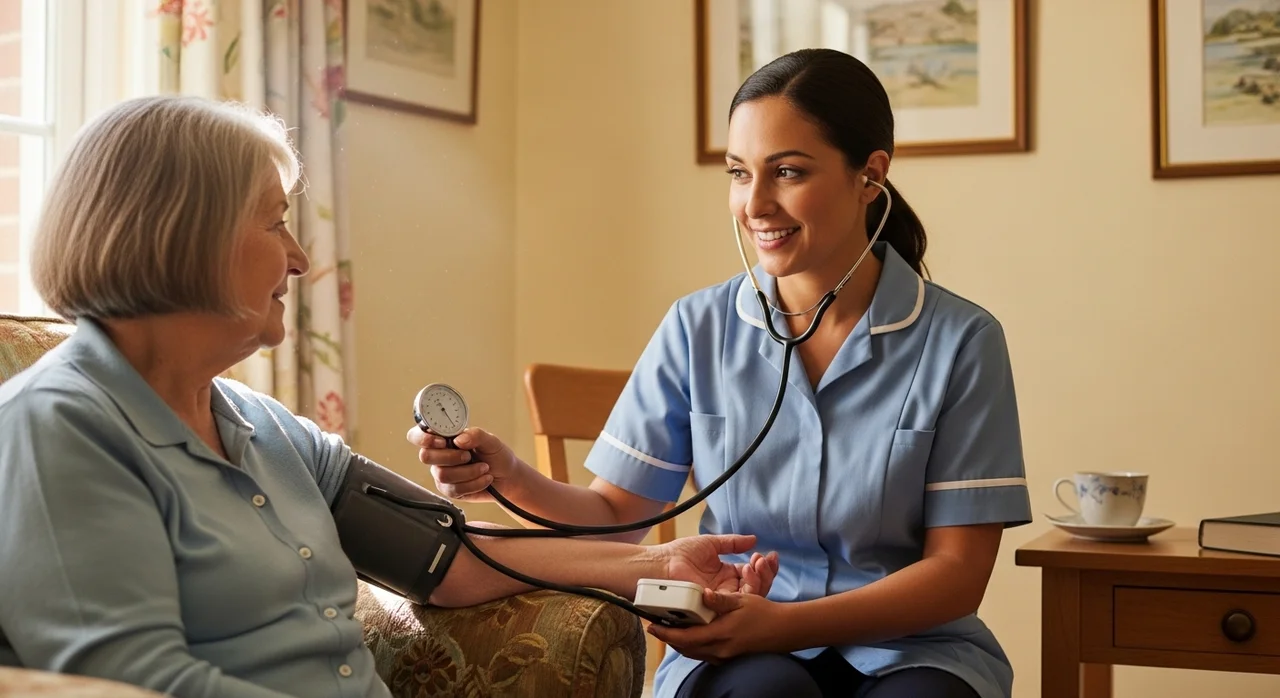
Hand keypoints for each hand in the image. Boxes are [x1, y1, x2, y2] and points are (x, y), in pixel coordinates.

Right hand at [405, 426, 519, 501]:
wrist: (508, 477)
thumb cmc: (497, 455)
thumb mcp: (491, 441)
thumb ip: (476, 435)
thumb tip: (459, 439)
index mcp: (444, 438)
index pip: (418, 435)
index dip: (424, 438)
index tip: (443, 441)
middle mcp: (439, 455)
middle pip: (425, 456)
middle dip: (450, 457)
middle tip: (468, 456)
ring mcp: (442, 473)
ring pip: (442, 475)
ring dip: (468, 472)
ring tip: (484, 468)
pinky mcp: (449, 490)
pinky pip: (453, 489)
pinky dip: (473, 484)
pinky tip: (484, 479)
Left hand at [647, 590, 785, 662]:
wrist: (784, 631)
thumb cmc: (764, 613)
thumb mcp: (743, 600)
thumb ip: (721, 600)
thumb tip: (704, 594)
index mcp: (721, 634)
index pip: (686, 637)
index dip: (666, 633)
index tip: (652, 626)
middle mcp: (720, 649)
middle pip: (685, 648)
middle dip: (669, 639)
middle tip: (656, 627)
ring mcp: (724, 656)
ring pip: (693, 653)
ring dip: (679, 643)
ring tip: (668, 630)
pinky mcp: (728, 657)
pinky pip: (703, 654)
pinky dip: (692, 646)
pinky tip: (690, 635)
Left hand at [654, 534, 772, 594]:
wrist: (662, 564)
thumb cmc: (680, 553)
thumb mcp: (711, 544)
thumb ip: (732, 543)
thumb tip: (753, 539)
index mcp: (724, 577)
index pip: (748, 575)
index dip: (760, 568)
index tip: (769, 557)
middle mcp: (724, 591)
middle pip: (752, 587)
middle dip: (765, 574)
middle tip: (767, 560)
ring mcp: (720, 601)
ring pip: (748, 597)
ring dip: (759, 580)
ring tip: (759, 565)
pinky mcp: (715, 609)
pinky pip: (736, 604)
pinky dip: (748, 589)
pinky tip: (750, 574)